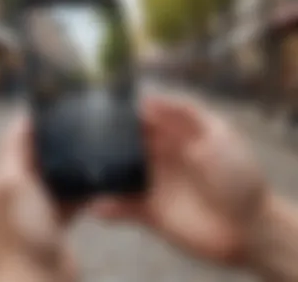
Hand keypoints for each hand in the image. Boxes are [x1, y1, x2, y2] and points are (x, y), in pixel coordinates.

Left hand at [0, 116, 79, 281]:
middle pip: (36, 160)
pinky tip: (94, 184)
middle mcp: (13, 195)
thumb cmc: (21, 235)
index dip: (32, 126)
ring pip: (54, 179)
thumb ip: (13, 151)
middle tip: (76, 131)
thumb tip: (22, 119)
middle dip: (54, 146)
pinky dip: (79, 192)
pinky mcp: (52, 223)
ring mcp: (34, 210)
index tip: (54, 111)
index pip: (14, 144)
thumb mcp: (11, 184)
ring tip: (88, 154)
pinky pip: (67, 199)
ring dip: (69, 169)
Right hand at [90, 96, 267, 264]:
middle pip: (128, 145)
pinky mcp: (151, 212)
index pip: (146, 120)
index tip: (103, 107)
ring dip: (101, 173)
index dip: (126, 114)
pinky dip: (109, 207)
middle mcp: (161, 158)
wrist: (249, 227)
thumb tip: (150, 100)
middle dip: (107, 140)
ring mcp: (154, 184)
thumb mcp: (219, 134)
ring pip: (120, 175)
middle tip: (82, 136)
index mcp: (175, 138)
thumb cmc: (237, 176)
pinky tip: (94, 206)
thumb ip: (187, 114)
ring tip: (79, 168)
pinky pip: (124, 207)